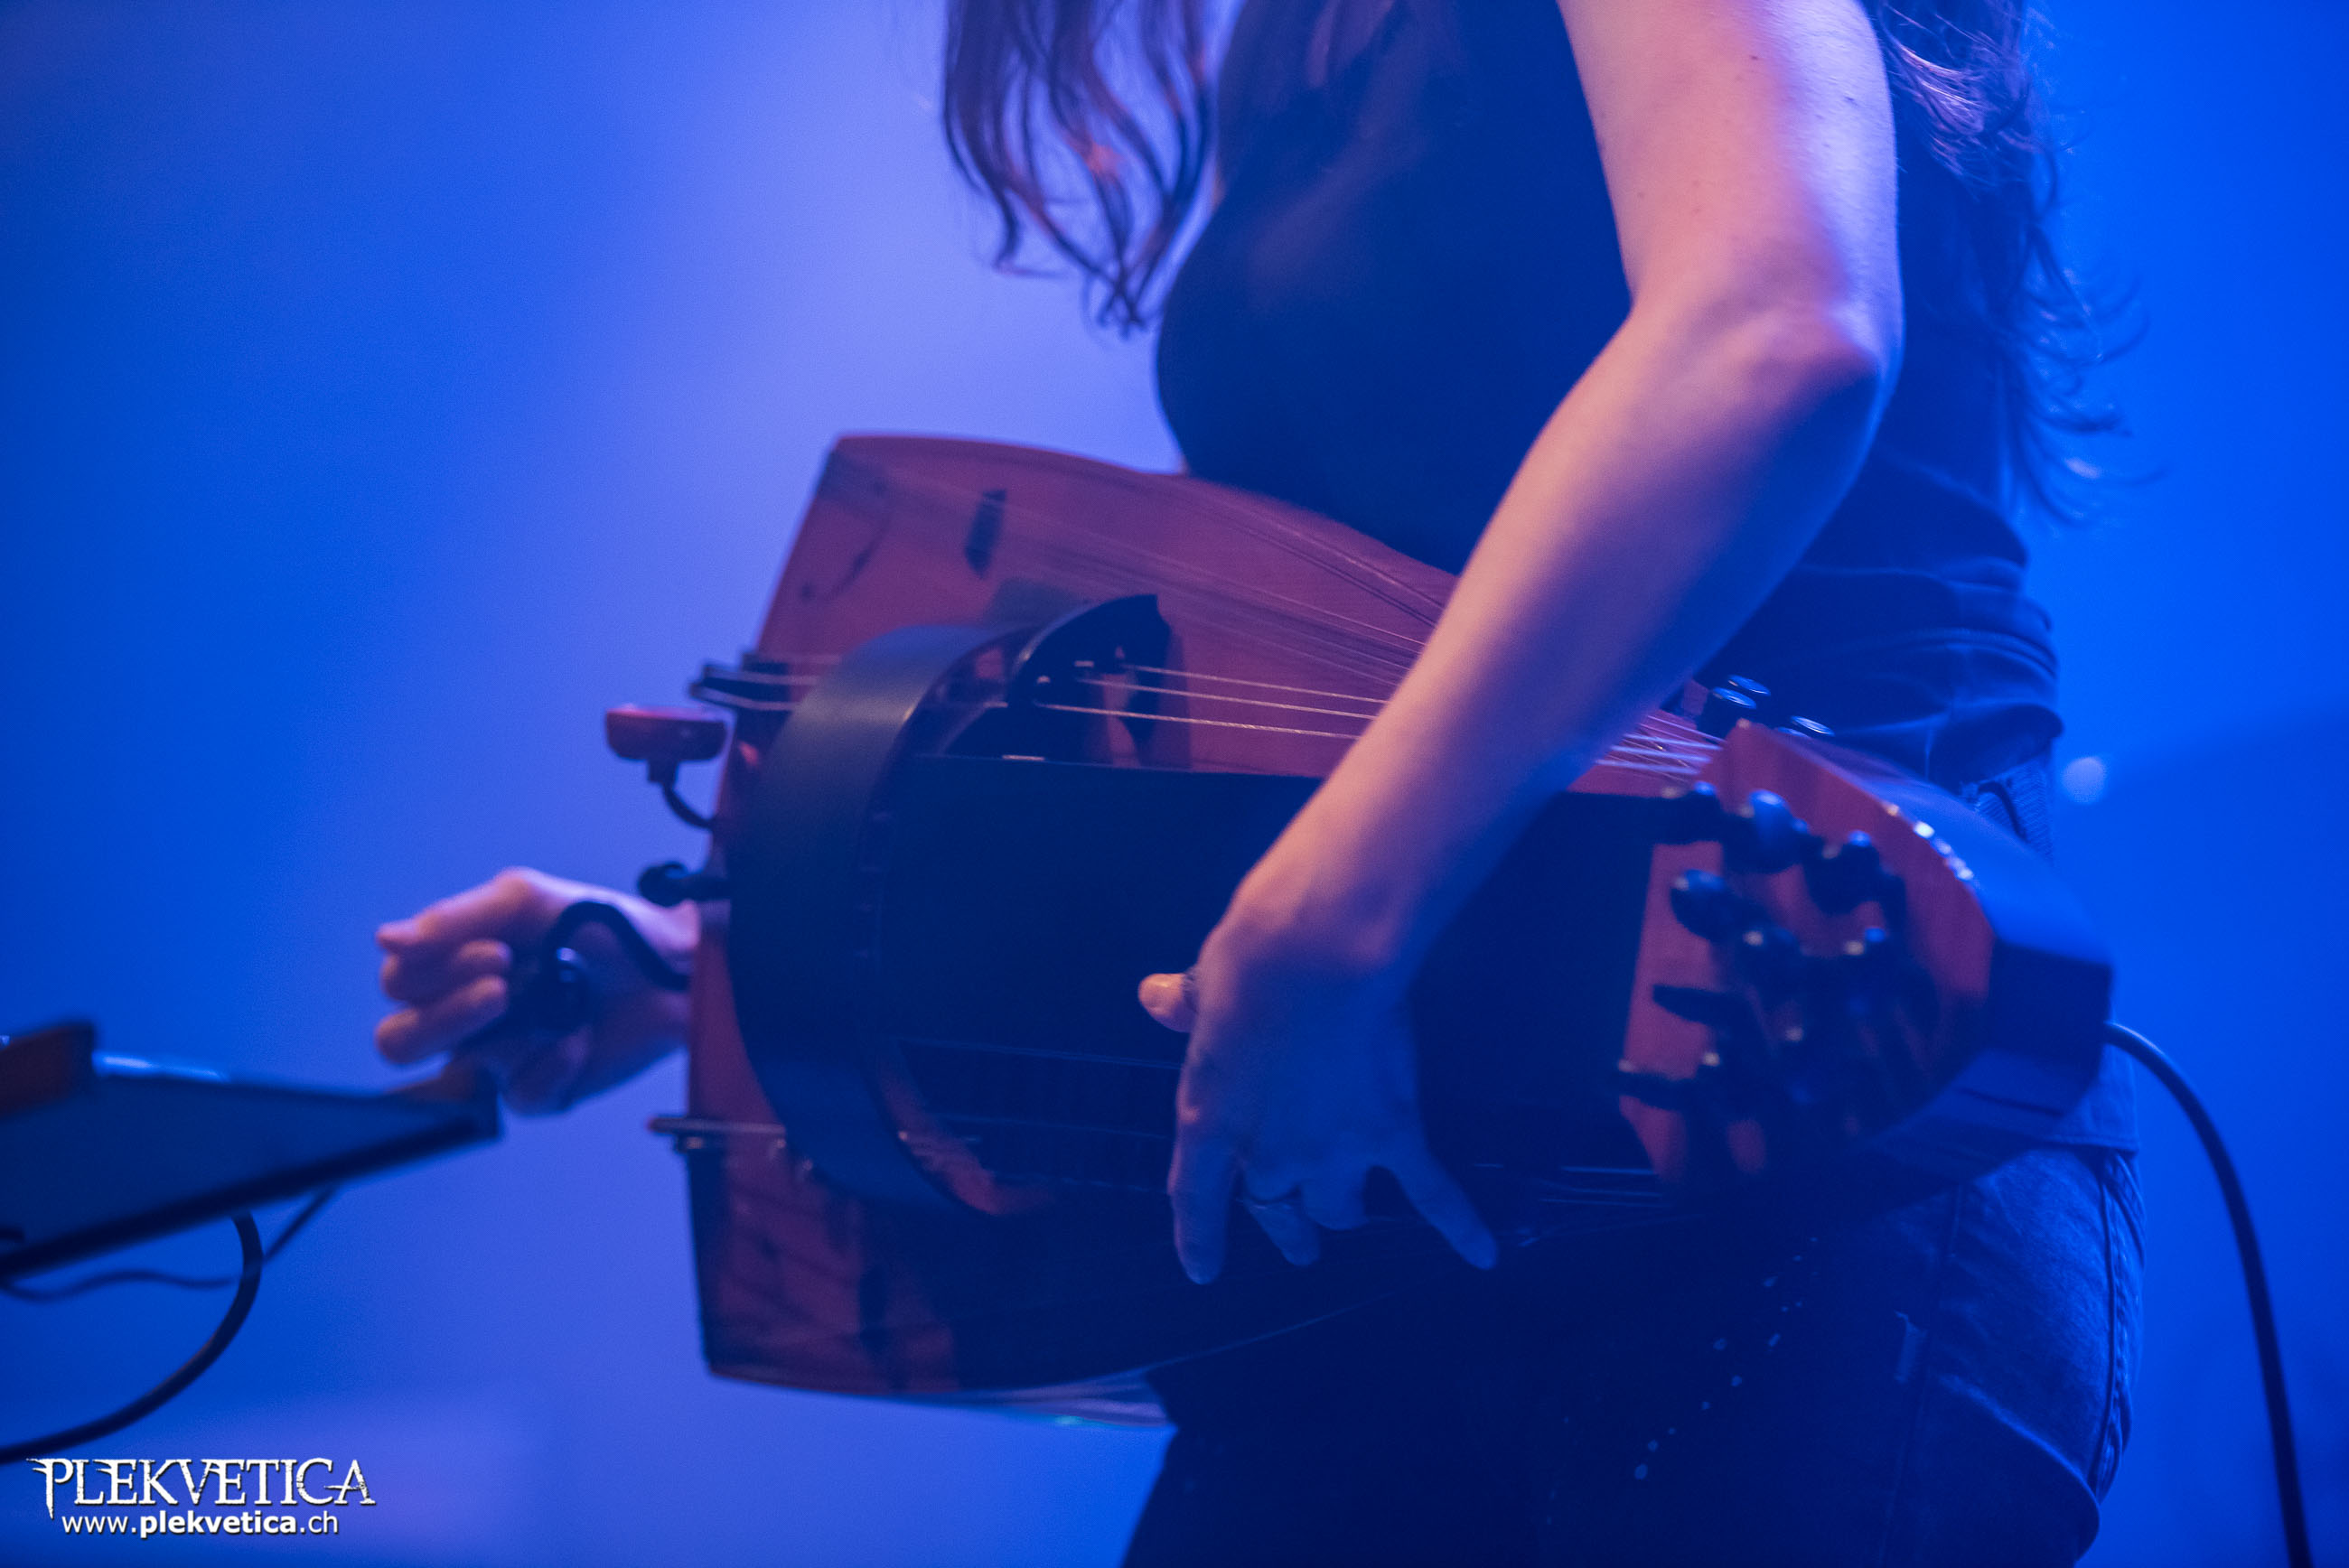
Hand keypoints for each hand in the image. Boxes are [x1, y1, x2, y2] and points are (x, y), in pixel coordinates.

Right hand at [375, 868, 696, 1113]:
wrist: (677, 959)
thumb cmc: (603, 923)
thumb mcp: (527, 900)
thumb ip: (456, 918)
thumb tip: (385, 939)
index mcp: (456, 968)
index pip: (398, 986)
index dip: (434, 973)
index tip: (496, 951)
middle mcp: (470, 1016)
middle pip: (400, 1042)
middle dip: (446, 1016)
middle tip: (504, 987)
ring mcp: (505, 1056)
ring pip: (456, 1076)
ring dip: (505, 1037)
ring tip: (552, 1005)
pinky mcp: (545, 1089)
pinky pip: (521, 1097)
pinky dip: (553, 1064)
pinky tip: (582, 1038)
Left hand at [1139, 920, 1496, 1284]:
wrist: (1320, 953)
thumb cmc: (1250, 962)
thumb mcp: (1202, 987)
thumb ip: (1183, 1007)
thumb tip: (1154, 998)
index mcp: (1209, 1119)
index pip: (1196, 1196)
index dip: (1200, 1237)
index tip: (1203, 1272)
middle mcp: (1269, 1153)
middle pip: (1276, 1207)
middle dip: (1286, 1227)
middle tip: (1298, 1243)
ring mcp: (1335, 1151)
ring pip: (1341, 1208)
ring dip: (1344, 1213)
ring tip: (1353, 1218)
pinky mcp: (1393, 1134)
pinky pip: (1430, 1191)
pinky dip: (1458, 1224)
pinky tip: (1481, 1254)